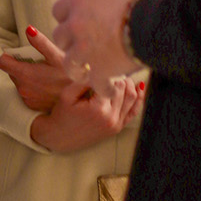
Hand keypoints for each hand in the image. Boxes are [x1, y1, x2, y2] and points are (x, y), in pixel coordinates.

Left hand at [0, 24, 69, 112]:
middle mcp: (23, 88)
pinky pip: (26, 93)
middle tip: (38, 64)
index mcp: (25, 74)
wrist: (82, 99)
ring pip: (19, 82)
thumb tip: (28, 29)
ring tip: (45, 75)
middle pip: (11, 71)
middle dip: (20, 66)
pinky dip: (32, 88)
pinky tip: (47, 85)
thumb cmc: (70, 76)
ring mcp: (27, 98)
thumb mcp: (57, 56)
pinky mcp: (33, 106)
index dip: (9, 56)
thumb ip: (40, 42)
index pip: (2, 62)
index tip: (20, 55)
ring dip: (27, 77)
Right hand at [28, 74, 145, 153]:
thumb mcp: (67, 95)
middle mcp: (111, 117)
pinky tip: (139, 88)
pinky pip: (133, 112)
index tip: (105, 63)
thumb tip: (96, 68)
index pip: (113, 83)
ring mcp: (116, 124)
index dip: (110, 71)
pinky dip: (138, 99)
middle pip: (124, 89)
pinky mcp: (118, 127)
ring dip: (130, 85)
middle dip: (120, 77)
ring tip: (122, 75)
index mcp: (98, 108)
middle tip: (112, 67)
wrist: (61, 137)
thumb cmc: (62, 115)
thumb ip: (83, 81)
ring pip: (132, 99)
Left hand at [51, 0, 147, 91]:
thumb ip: (104, 3)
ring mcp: (84, 50)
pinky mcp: (98, 71)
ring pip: (69, 64)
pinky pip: (97, 84)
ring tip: (88, 73)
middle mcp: (75, 25)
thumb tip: (111, 4)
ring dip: (79, 69)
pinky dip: (105, 88)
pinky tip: (111, 88)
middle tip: (83, 49)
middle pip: (60, 37)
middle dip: (71, 44)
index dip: (68, 19)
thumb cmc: (140, 4)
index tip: (77, 25)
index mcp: (78, 2)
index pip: (59, 11)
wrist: (153, 23)